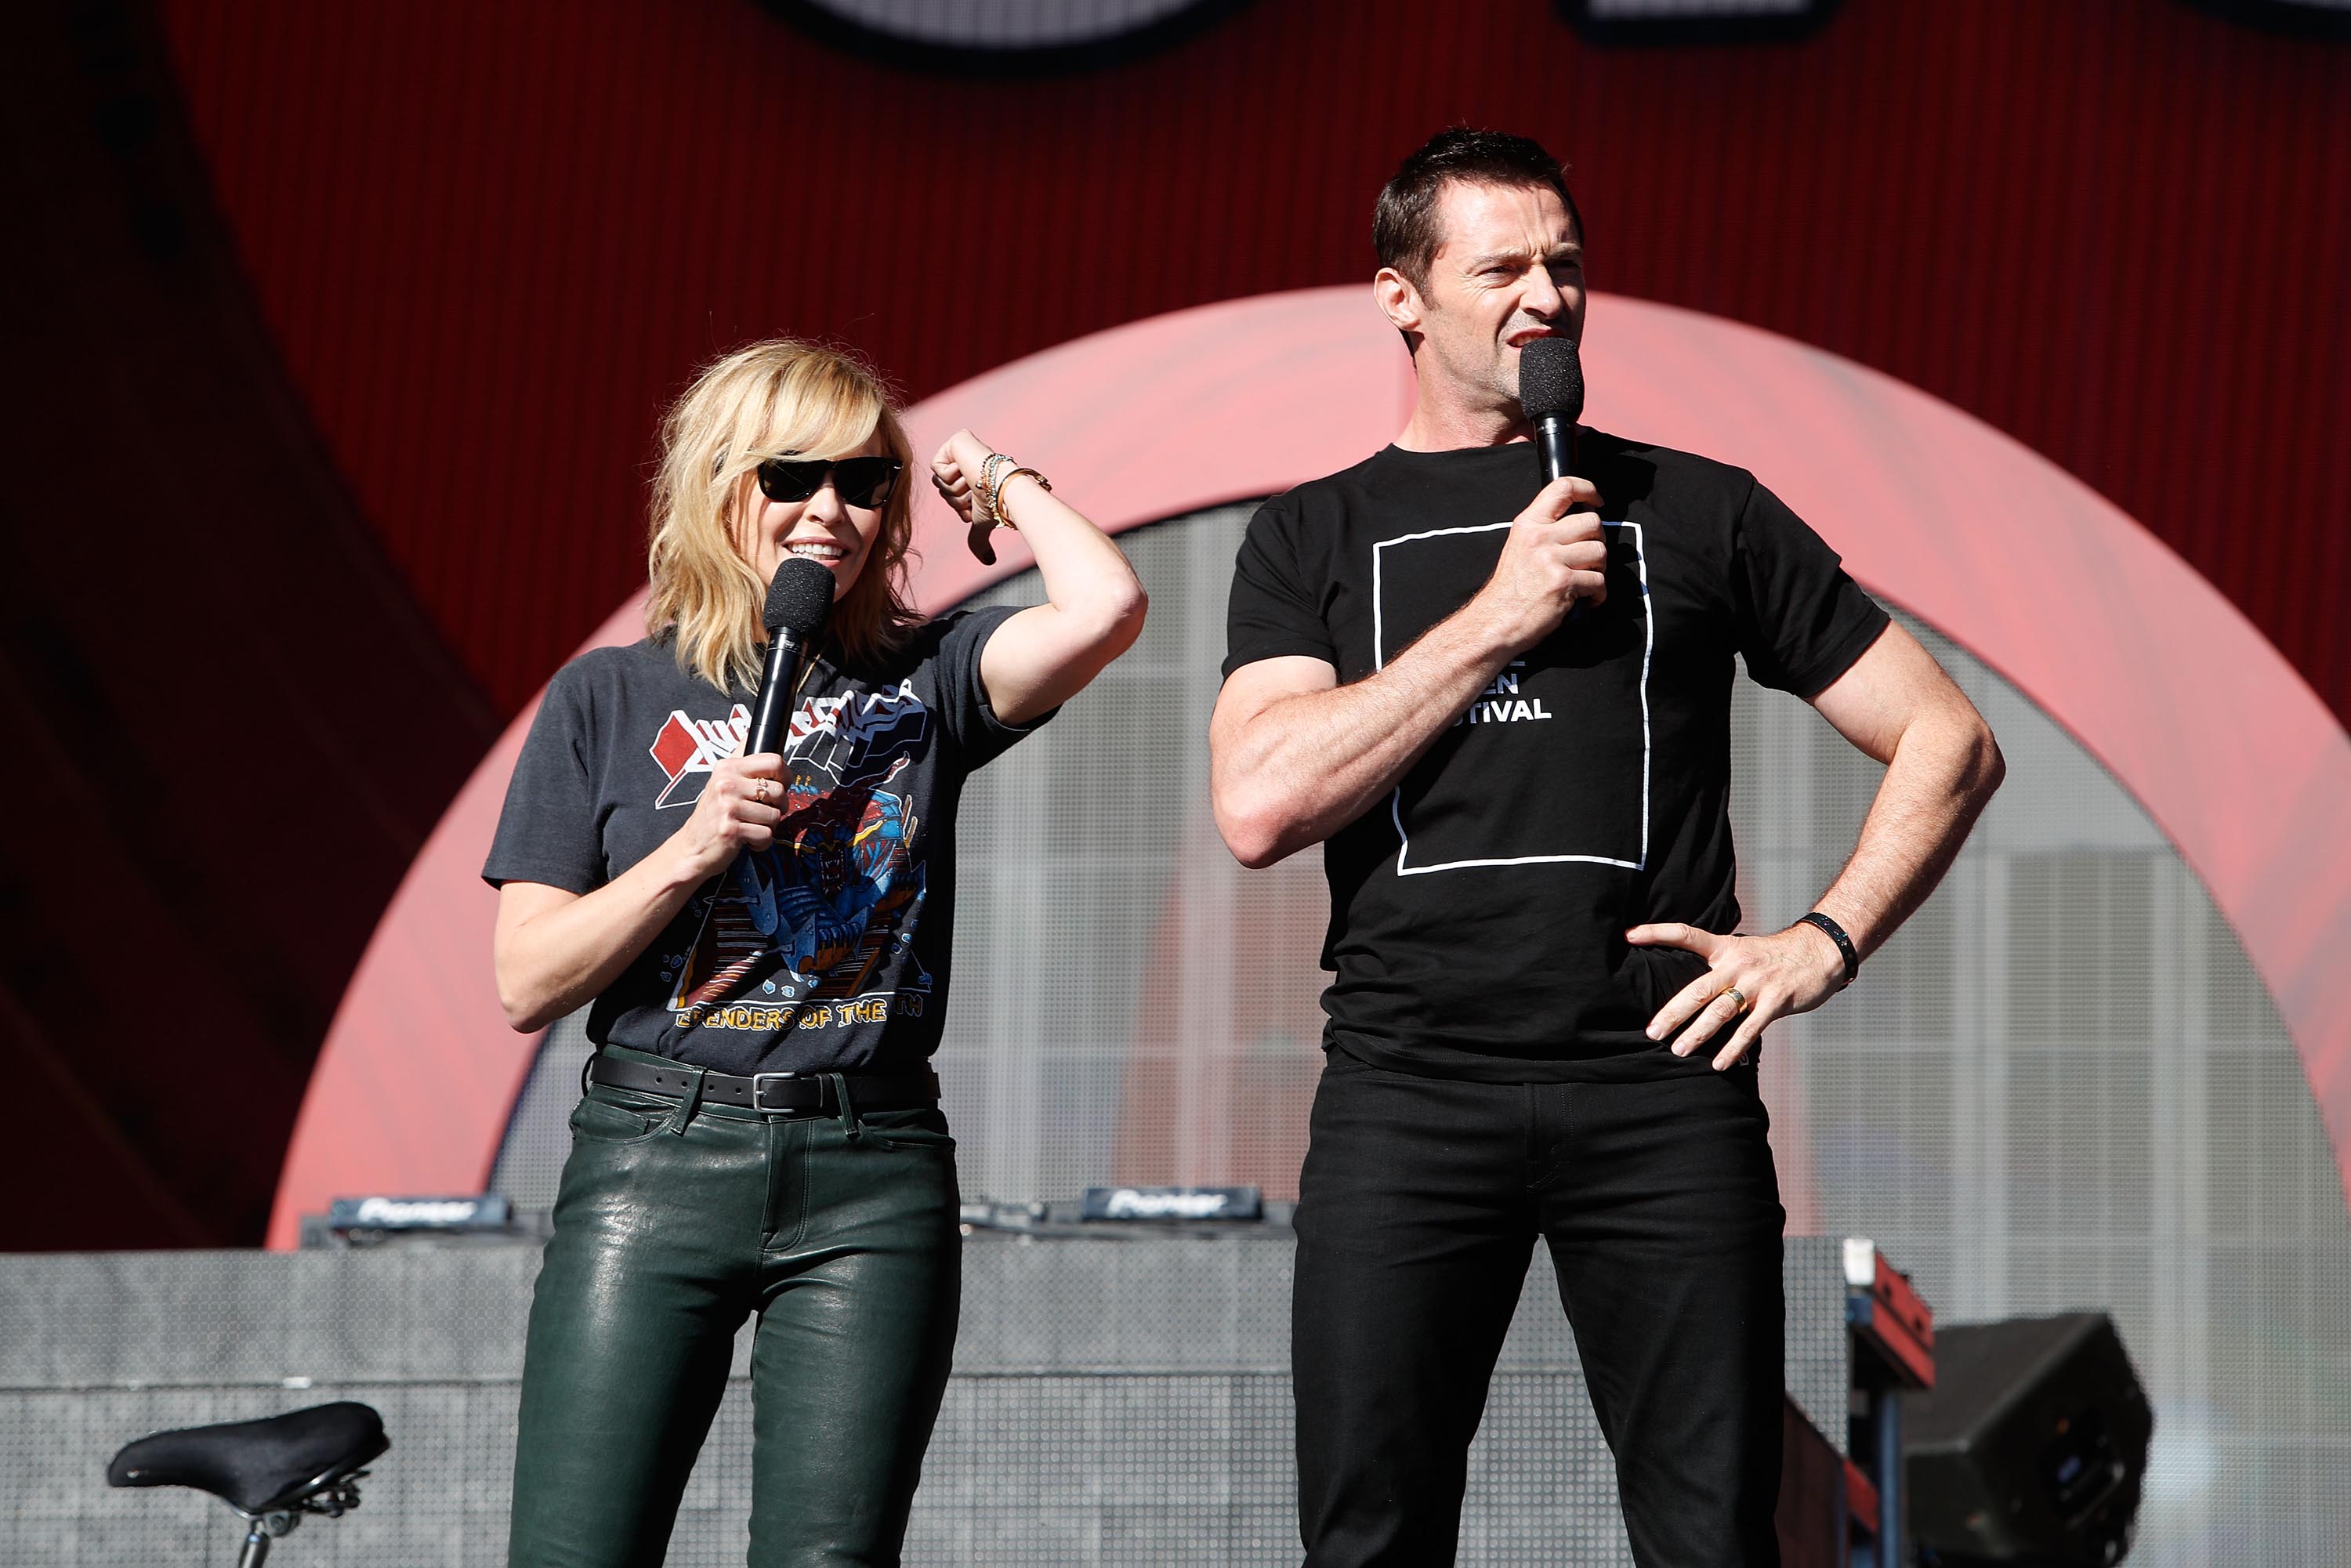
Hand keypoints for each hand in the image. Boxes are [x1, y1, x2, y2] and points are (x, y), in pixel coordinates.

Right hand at [671, 752, 785, 881]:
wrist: (691, 847)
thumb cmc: (711, 815)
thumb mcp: (720, 780)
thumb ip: (739, 760)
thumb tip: (749, 734)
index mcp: (727, 767)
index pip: (773, 760)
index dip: (785, 775)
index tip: (780, 785)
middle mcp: (726, 784)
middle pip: (779, 791)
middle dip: (778, 807)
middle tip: (761, 813)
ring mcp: (728, 807)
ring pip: (775, 816)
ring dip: (767, 826)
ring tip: (749, 826)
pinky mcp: (731, 830)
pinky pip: (766, 835)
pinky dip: (761, 842)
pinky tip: (747, 839)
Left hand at [930, 428, 1006, 564]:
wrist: (1003, 489)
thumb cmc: (997, 505)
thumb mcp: (982, 523)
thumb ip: (979, 541)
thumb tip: (989, 562)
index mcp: (973, 475)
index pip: (950, 496)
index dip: (959, 507)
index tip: (976, 504)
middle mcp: (968, 460)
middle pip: (941, 489)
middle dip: (956, 499)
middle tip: (975, 493)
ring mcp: (963, 449)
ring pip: (938, 480)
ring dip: (955, 489)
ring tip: (974, 481)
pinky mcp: (957, 440)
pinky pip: (937, 467)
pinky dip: (951, 475)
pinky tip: (968, 469)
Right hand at [1469, 474, 1606, 654]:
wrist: (1496, 622)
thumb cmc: (1509, 591)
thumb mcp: (1519, 548)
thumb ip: (1543, 531)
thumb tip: (1579, 523)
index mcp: (1528, 524)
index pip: (1562, 488)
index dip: (1587, 490)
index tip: (1596, 501)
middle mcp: (1539, 537)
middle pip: (1592, 522)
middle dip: (1597, 541)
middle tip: (1588, 557)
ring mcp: (1551, 559)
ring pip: (1600, 552)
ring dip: (1598, 569)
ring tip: (1584, 580)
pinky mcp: (1563, 582)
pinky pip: (1599, 581)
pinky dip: (1597, 595)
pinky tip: (1584, 600)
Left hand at [1626, 920, 1846, 1069]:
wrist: (1821, 952)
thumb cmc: (1775, 957)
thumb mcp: (1743, 951)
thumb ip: (1719, 968)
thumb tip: (1689, 992)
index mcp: (1725, 948)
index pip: (1686, 935)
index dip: (1657, 932)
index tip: (1629, 935)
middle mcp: (1737, 964)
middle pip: (1698, 989)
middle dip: (1673, 1012)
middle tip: (1652, 1031)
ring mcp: (1757, 983)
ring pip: (1721, 1011)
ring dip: (1698, 1033)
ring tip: (1678, 1050)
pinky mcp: (1776, 1001)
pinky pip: (1750, 1028)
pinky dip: (1734, 1047)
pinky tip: (1719, 1062)